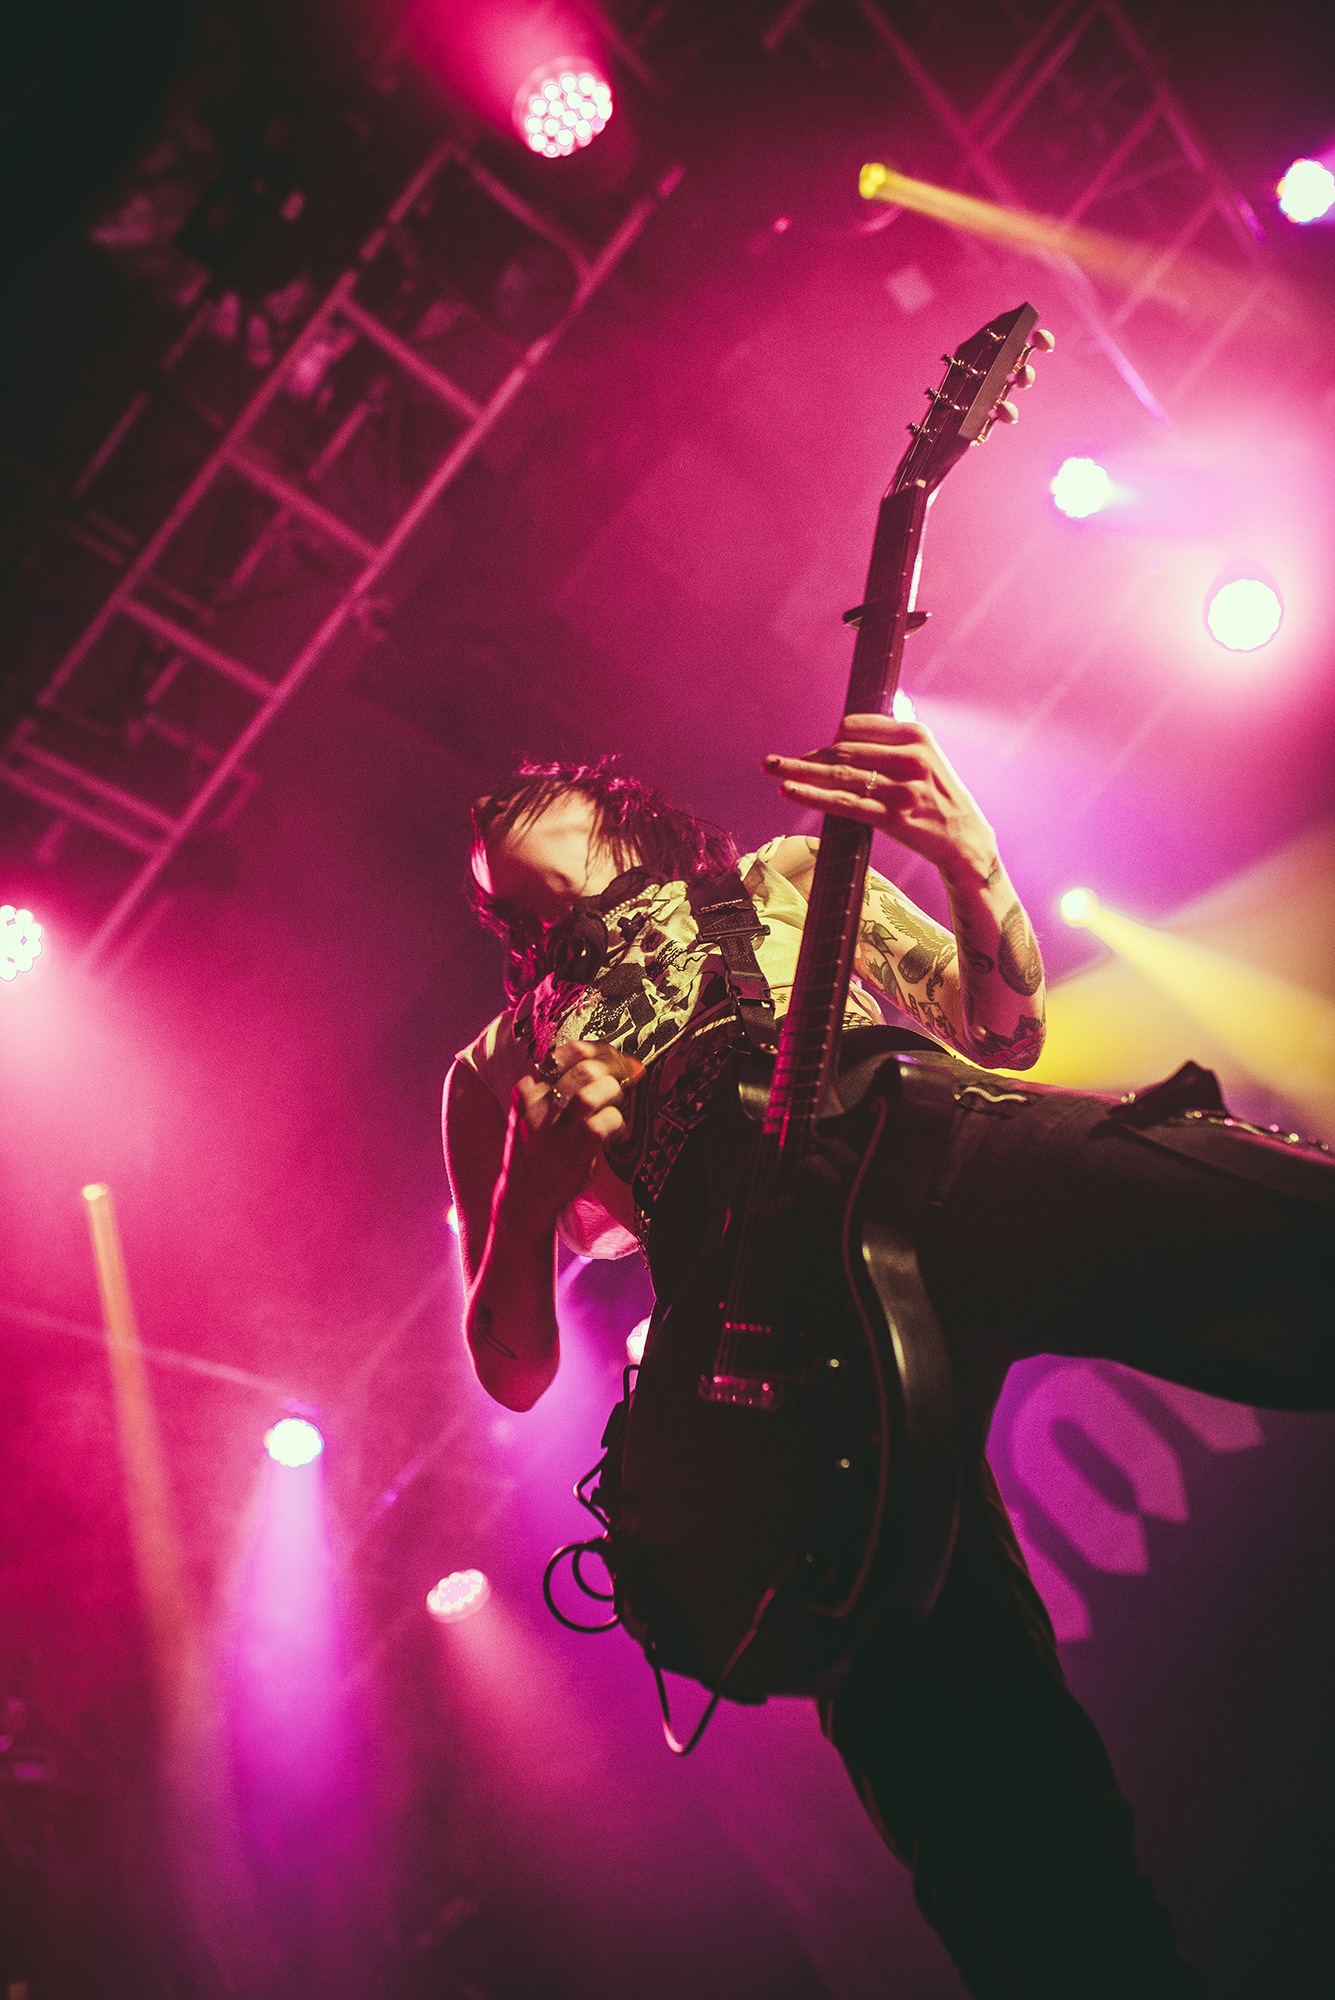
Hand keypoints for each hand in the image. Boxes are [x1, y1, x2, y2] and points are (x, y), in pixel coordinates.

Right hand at [497, 1041, 643, 1230]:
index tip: (615, 1056)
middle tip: (628, 1074)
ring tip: (617, 1099)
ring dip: (612, 1091)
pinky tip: (616, 1129)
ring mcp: (555, 1132)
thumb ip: (560, 1087)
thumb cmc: (539, 1148)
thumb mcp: (536, 1112)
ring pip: (589, 1094)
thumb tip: (609, 1061)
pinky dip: (617, 1120)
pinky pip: (603, 1123)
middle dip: (613, 1069)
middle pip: (583, 1070)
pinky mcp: (573, 1153)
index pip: (567, 1054)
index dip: (599, 1050)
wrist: (526, 1194)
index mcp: (529, 1091)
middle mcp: (538, 1108)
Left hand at [764, 714, 998, 886]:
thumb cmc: (935, 794)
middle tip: (774, 762)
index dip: (831, 739)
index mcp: (917, 734)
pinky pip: (844, 804)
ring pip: (839, 776)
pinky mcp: (893, 817)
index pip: (855, 727)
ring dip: (799, 772)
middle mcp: (911, 758)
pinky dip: (813, 796)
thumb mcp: (923, 757)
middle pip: (843, 750)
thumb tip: (837, 738)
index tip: (817, 753)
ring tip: (771, 769)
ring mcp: (902, 789)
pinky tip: (790, 791)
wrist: (964, 837)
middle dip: (807, 758)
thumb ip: (887, 743)